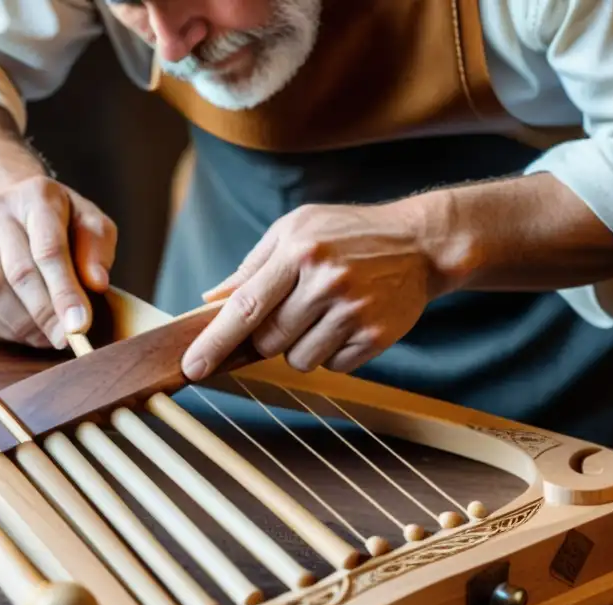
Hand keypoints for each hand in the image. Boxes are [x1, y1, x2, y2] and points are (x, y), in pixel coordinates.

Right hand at [0, 175, 116, 347]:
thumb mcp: (87, 222)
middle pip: (16, 275)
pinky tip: (18, 330)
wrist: (5, 209)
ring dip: (21, 326)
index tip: (80, 327)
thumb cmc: (56, 223)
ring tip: (45, 336)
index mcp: (34, 196)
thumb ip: (96, 247)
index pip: (49, 249)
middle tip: (66, 340)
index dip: (64, 292)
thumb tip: (96, 283)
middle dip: (45, 316)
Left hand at [182, 202, 448, 379]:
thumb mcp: (296, 230)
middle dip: (268, 337)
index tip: (192, 367)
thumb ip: (252, 266)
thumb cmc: (347, 234)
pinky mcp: (376, 335)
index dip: (215, 341)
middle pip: (268, 341)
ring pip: (298, 360)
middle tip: (294, 309)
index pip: (246, 307)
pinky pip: (333, 365)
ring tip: (325, 313)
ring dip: (302, 346)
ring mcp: (353, 311)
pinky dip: (333, 351)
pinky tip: (349, 322)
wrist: (419, 243)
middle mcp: (326, 280)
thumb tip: (210, 300)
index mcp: (298, 250)